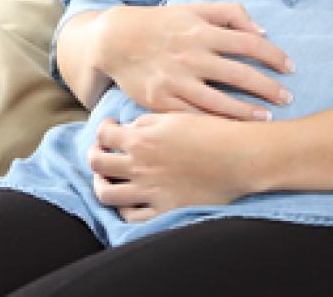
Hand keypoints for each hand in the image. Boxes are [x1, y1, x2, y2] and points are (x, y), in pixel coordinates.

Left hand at [88, 113, 269, 221]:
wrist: (237, 157)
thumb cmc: (209, 131)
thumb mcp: (174, 116)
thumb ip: (146, 123)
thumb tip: (129, 130)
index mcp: (141, 138)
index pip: (103, 134)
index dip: (103, 129)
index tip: (111, 128)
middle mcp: (139, 165)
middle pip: (97, 163)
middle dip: (94, 154)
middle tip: (102, 151)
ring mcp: (149, 191)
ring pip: (106, 193)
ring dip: (101, 183)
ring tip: (108, 177)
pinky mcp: (164, 210)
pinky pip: (131, 216)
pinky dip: (124, 208)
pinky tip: (128, 199)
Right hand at [96, 1, 293, 120]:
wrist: (115, 40)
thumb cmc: (160, 23)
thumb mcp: (193, 8)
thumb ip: (230, 13)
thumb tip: (262, 32)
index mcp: (201, 30)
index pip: (249, 44)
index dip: (274, 56)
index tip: (290, 68)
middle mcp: (191, 55)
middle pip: (241, 75)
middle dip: (270, 89)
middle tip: (287, 98)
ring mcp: (176, 81)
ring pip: (221, 102)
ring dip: (249, 113)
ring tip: (267, 119)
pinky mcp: (161, 102)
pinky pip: (196, 117)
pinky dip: (217, 124)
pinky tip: (233, 130)